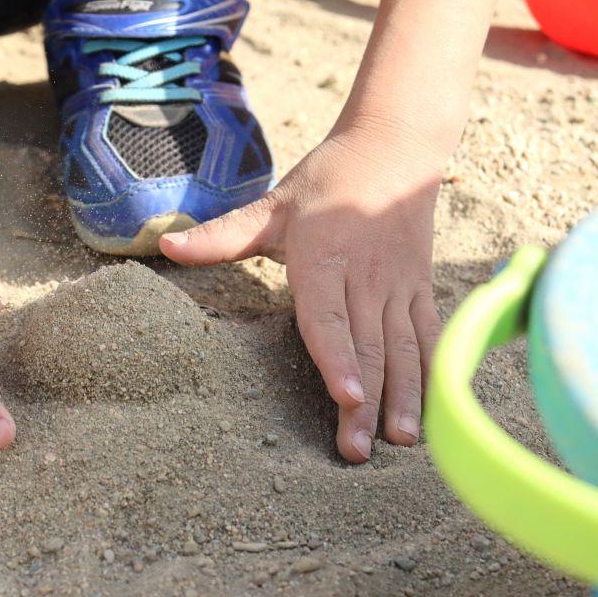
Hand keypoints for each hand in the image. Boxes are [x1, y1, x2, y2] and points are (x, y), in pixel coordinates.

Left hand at [161, 126, 443, 461]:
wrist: (396, 145)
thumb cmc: (328, 178)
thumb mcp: (273, 205)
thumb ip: (222, 235)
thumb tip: (164, 245)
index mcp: (323, 258)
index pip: (329, 316)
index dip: (336, 358)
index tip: (346, 398)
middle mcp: (365, 276)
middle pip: (366, 346)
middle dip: (365, 402)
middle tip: (358, 451)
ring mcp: (399, 285)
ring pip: (403, 348)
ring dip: (403, 396)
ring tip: (402, 442)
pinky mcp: (421, 288)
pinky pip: (430, 336)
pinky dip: (432, 374)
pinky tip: (432, 411)